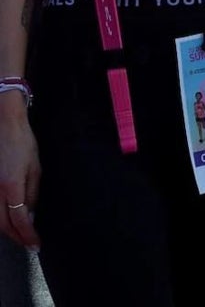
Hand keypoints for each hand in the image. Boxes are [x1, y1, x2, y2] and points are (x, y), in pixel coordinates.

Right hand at [0, 108, 39, 247]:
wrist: (4, 125)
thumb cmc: (23, 143)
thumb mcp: (35, 168)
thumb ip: (32, 193)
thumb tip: (30, 214)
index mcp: (11, 186)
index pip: (20, 219)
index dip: (28, 235)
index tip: (35, 245)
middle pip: (2, 224)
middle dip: (16, 237)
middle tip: (28, 243)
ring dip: (5, 229)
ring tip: (19, 234)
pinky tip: (6, 219)